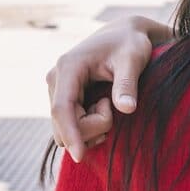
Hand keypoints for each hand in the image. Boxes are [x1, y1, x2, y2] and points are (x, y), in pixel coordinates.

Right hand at [46, 16, 169, 161]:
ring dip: (90, 126)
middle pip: (63, 124)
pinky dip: (88, 125)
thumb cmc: (130, 43)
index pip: (61, 109)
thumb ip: (127, 83)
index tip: (80, 156)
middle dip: (91, 127)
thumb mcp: (133, 59)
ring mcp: (57, 89)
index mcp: (68, 67)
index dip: (71, 134)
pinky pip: (69, 124)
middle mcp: (56, 79)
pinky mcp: (63, 97)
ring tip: (110, 104)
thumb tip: (127, 109)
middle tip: (115, 106)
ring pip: (64, 128)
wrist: (123, 34)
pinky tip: (104, 110)